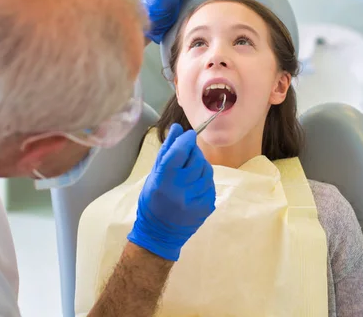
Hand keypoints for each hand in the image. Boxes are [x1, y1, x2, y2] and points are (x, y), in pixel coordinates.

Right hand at [127, 124, 215, 260]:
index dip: (186, 140)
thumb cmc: (152, 202)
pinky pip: (210, 184)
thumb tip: (177, 128)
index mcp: (164, 182)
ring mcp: (196, 200)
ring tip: (190, 172)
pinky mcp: (207, 206)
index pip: (179, 153)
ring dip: (200, 165)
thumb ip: (167, 152)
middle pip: (196, 160)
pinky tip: (194, 185)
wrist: (160, 234)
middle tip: (188, 154)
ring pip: (206, 170)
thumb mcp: (154, 176)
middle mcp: (181, 191)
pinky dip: (204, 180)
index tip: (190, 135)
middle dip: (194, 152)